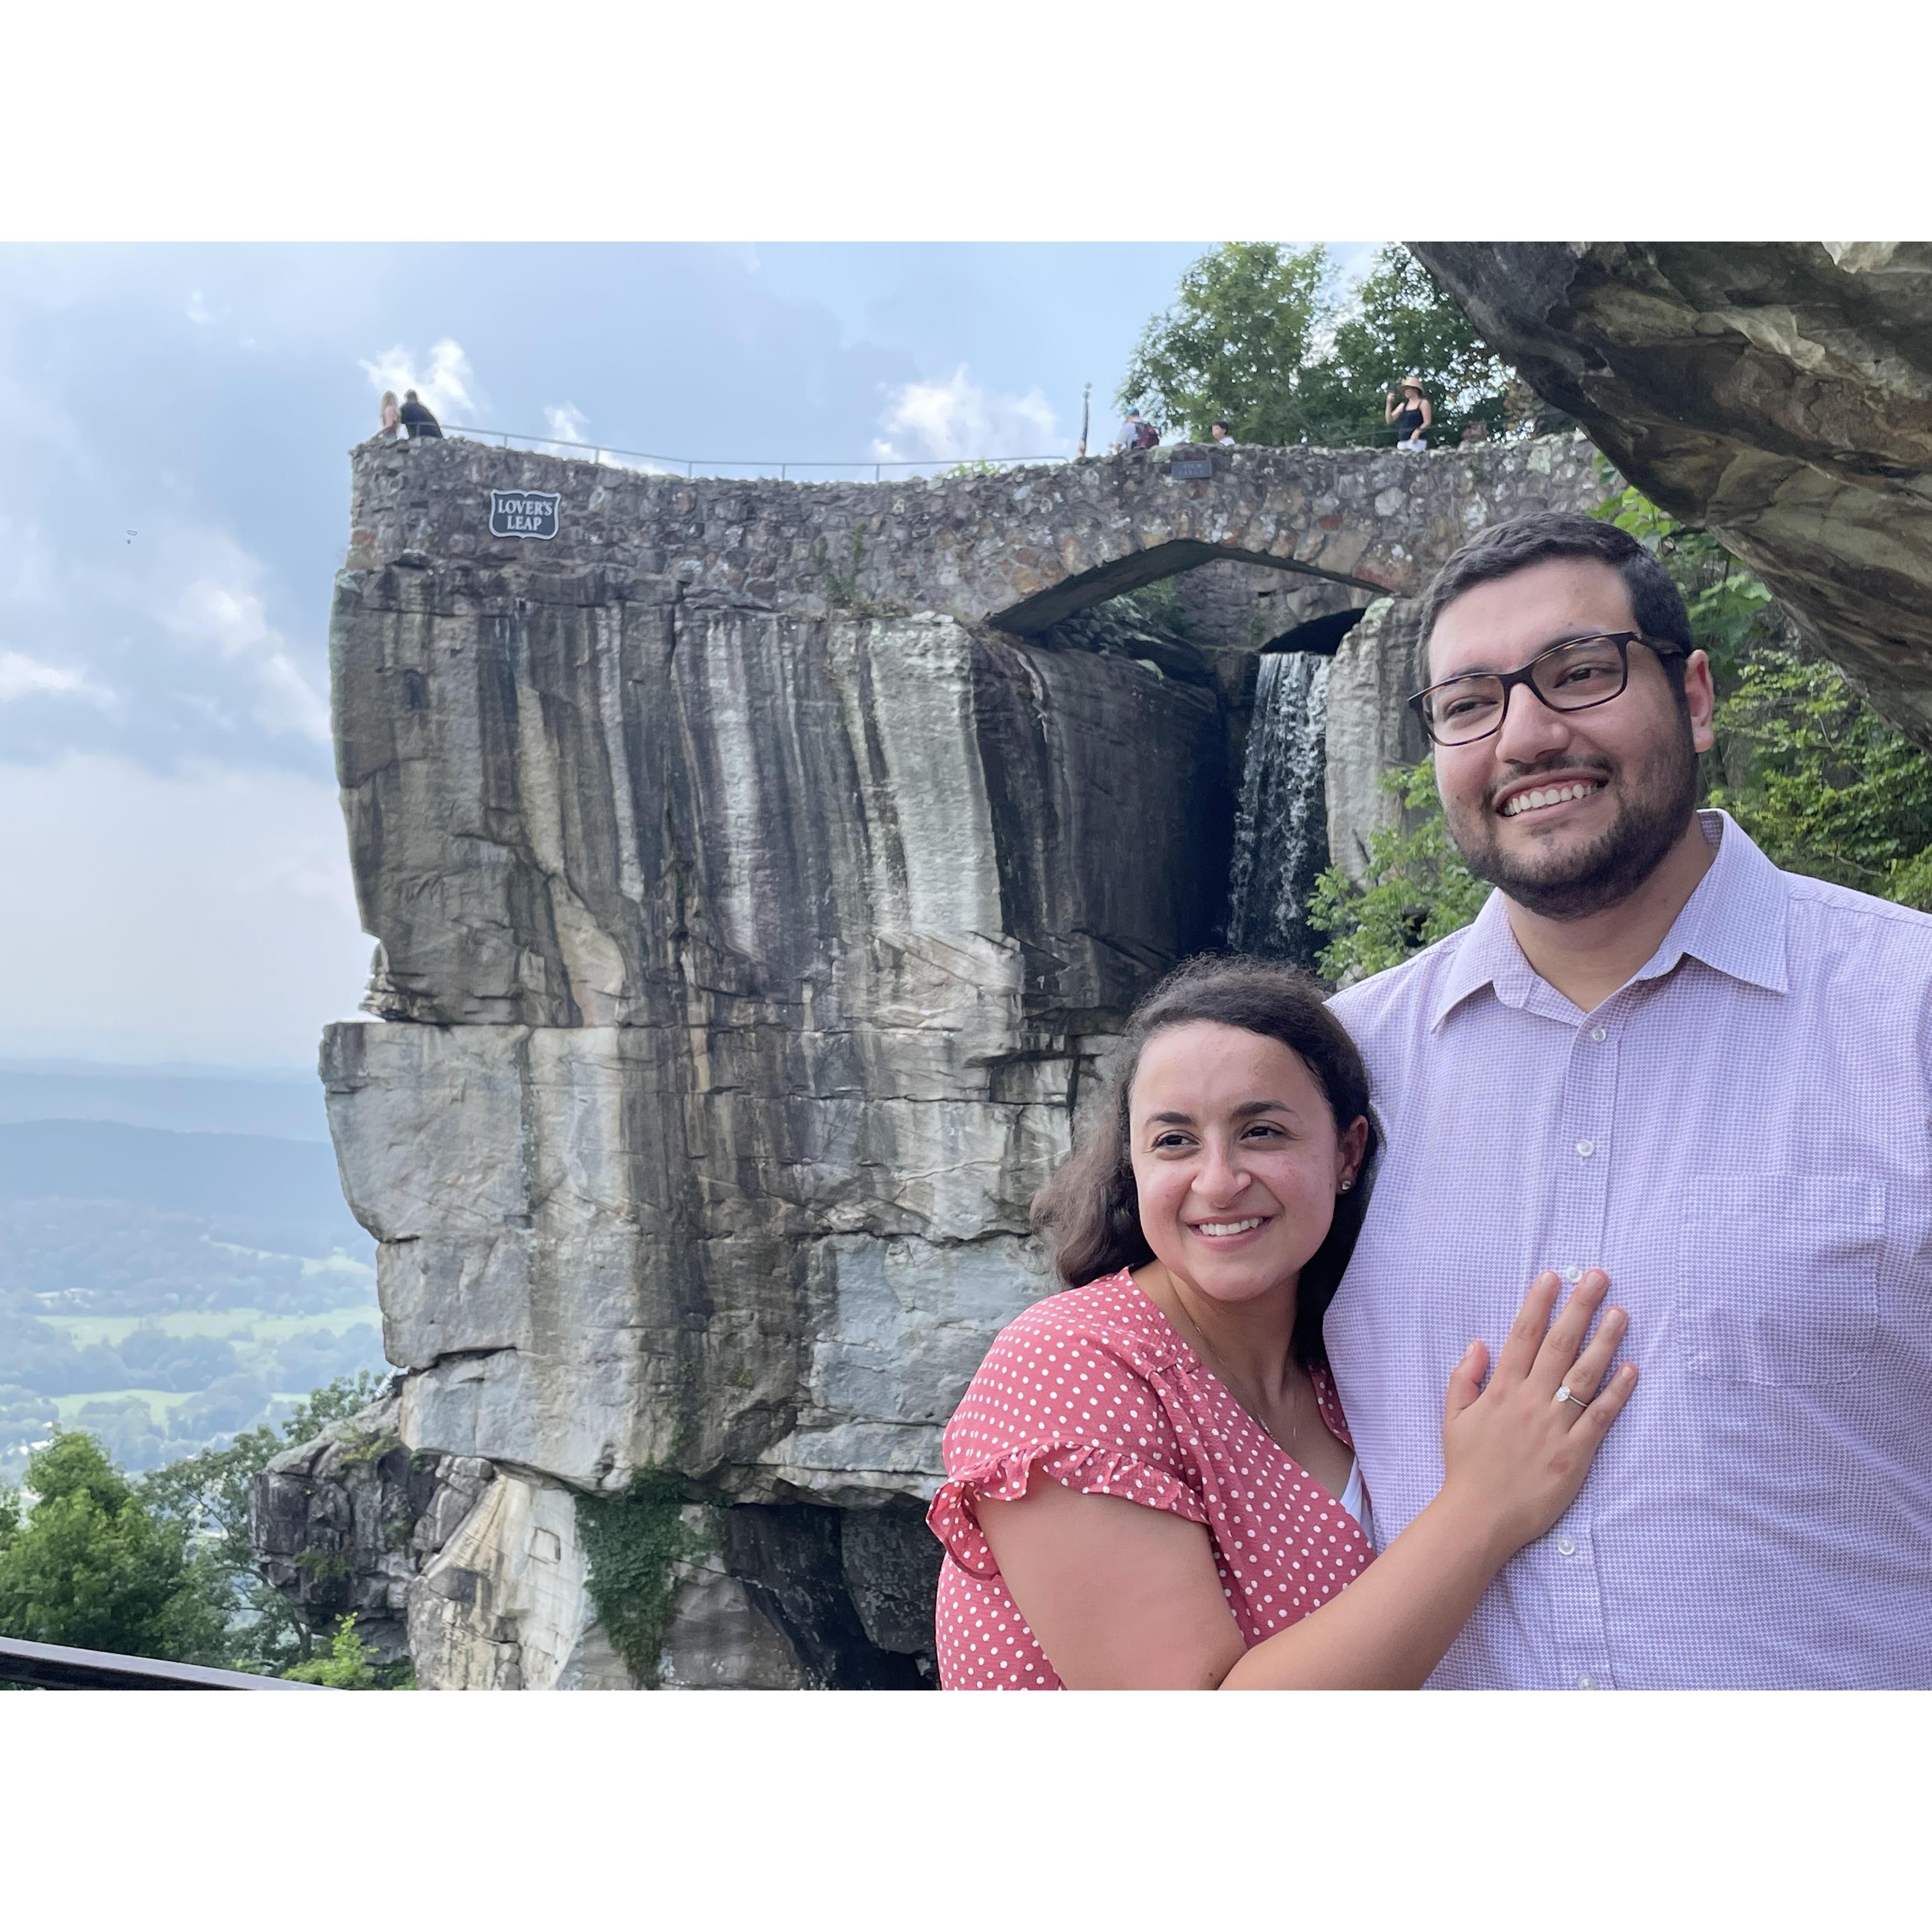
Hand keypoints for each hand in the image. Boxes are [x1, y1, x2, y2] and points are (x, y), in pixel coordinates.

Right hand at [1437, 1270, 1635, 1558]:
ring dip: (1604, 1341)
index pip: (1523, 1335)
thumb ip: (1464, 1378)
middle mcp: (1530, 1400)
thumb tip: (1479, 1344)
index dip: (1538, 1303)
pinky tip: (1630, 1369)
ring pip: (1584, 1374)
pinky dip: (1617, 1391)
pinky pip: (1600, 1416)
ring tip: (1621, 1313)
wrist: (1480, 1516)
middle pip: (1559, 1345)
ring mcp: (1555, 1426)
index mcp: (1501, 1389)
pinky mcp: (1576, 1453)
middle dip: (1579, 1308)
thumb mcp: (1453, 1417)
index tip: (1553, 1277)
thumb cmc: (1466, 1467)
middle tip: (1599, 1278)